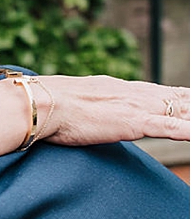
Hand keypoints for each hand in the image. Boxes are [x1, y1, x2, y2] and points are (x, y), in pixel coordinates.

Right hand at [28, 75, 191, 146]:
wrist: (41, 103)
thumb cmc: (51, 105)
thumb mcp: (80, 101)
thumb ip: (95, 104)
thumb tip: (92, 110)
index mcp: (122, 88)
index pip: (164, 92)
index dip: (184, 98)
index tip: (190, 100)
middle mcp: (136, 94)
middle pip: (181, 98)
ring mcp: (138, 106)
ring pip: (183, 110)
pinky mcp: (135, 122)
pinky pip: (171, 127)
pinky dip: (187, 130)